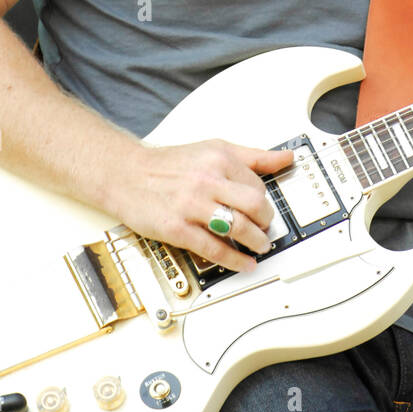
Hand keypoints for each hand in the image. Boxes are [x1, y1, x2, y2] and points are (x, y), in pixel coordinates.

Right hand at [114, 138, 293, 274]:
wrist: (127, 175)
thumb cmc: (169, 164)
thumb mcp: (213, 149)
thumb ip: (252, 156)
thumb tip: (286, 158)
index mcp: (219, 159)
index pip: (258, 186)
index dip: (264, 202)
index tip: (264, 211)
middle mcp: (207, 180)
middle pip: (255, 206)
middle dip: (266, 222)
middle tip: (265, 229)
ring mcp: (192, 206)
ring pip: (238, 228)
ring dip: (256, 242)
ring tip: (259, 246)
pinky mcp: (178, 229)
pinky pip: (214, 249)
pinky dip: (234, 260)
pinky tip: (243, 263)